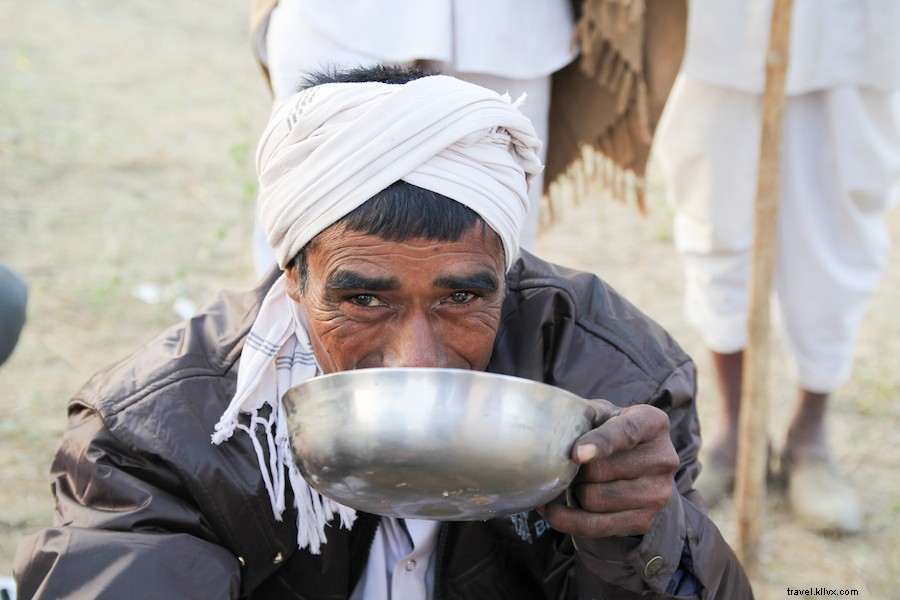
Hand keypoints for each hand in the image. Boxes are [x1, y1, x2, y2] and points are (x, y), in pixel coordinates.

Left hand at [537, 399, 678, 537]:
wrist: (639, 466)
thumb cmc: (612, 432)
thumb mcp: (604, 413)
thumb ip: (586, 414)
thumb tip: (560, 428)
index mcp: (653, 423)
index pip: (625, 432)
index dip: (600, 443)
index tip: (576, 455)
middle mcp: (662, 459)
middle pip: (600, 471)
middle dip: (574, 470)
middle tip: (564, 465)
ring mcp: (657, 494)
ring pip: (593, 499)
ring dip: (573, 492)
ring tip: (572, 481)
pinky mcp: (644, 520)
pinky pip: (592, 526)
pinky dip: (565, 519)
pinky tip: (551, 509)